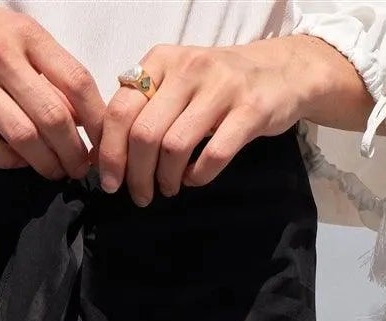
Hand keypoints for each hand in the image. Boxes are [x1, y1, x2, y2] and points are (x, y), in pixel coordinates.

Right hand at [0, 0, 104, 180]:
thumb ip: (41, 64)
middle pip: (53, 116)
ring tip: (55, 173)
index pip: (75, 79)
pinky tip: (19, 163)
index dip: (96, 118)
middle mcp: (0, 55)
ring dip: (44, 163)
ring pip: (23, 136)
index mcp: (23, 33)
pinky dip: (9, 161)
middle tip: (80, 168)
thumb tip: (78, 110)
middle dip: (73, 151)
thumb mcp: (8, 30)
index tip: (103, 140)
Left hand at [99, 36, 374, 204]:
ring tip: (167, 189)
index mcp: (162, 60)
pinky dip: (197, 176)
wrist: (281, 72)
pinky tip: (194, 179)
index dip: (109, 153)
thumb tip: (104, 151)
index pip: (121, 110)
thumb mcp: (177, 80)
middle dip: (136, 175)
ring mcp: (221, 88)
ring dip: (165, 179)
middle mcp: (189, 68)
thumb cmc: (218, 85)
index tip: (110, 182)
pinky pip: (213, 155)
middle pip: (144, 134)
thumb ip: (144, 104)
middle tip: (140, 195)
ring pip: (174, 146)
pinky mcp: (250, 111)